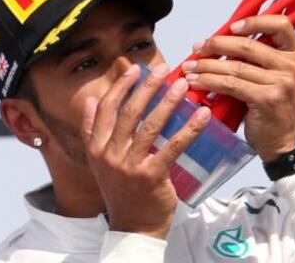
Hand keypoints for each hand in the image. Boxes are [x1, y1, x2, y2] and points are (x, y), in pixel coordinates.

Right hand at [81, 63, 211, 239]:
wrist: (133, 226)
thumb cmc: (122, 189)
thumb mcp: (100, 161)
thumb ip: (92, 131)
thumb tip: (92, 99)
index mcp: (96, 148)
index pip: (106, 109)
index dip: (121, 86)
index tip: (135, 69)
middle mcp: (109, 155)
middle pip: (128, 112)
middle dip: (147, 86)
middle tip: (164, 68)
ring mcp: (129, 166)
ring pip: (150, 126)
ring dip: (168, 101)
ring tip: (183, 84)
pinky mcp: (151, 176)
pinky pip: (173, 146)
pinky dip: (189, 128)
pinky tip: (202, 115)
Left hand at [181, 15, 294, 161]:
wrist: (282, 140)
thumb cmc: (272, 106)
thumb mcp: (273, 76)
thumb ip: (257, 58)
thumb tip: (221, 39)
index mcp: (294, 54)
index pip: (280, 24)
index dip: (255, 21)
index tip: (232, 27)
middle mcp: (290, 66)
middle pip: (248, 45)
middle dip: (217, 44)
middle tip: (198, 48)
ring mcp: (281, 82)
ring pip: (234, 66)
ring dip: (206, 66)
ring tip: (190, 67)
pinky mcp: (266, 98)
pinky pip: (231, 85)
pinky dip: (209, 82)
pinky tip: (196, 82)